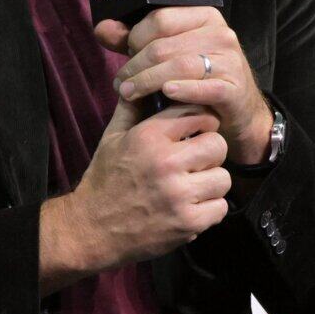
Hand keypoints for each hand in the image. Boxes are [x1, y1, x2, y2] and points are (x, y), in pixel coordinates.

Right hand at [43, 98, 231, 282]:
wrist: (91, 229)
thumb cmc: (103, 181)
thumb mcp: (111, 138)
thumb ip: (131, 109)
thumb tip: (143, 84)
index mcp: (148, 137)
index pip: (197, 114)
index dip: (200, 123)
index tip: (195, 133)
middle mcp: (166, 162)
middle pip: (218, 144)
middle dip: (209, 152)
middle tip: (195, 162)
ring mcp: (179, 194)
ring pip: (223, 177)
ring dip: (210, 183)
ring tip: (192, 187)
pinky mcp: (187, 222)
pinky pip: (221, 207)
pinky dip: (209, 210)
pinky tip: (191, 208)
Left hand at [94, 7, 273, 164]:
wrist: (238, 110)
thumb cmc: (197, 78)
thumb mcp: (168, 54)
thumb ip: (134, 40)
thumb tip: (101, 28)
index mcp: (203, 16)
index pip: (159, 19)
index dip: (135, 38)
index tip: (126, 54)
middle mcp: (219, 33)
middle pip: (164, 46)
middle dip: (135, 66)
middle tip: (120, 83)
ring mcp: (230, 60)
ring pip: (179, 66)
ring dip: (147, 81)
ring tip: (129, 94)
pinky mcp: (234, 87)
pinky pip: (205, 87)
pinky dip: (183, 90)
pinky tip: (167, 94)